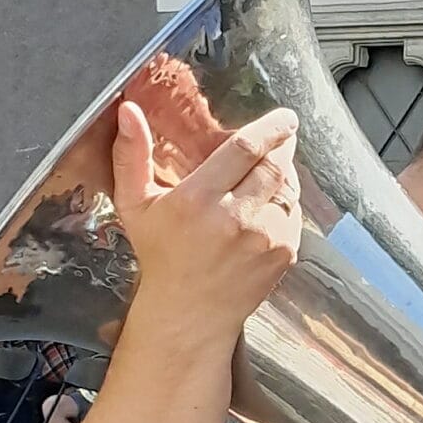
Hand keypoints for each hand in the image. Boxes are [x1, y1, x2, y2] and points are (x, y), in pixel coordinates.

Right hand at [110, 99, 300, 333]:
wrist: (190, 312)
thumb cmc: (161, 254)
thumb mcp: (135, 204)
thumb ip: (131, 155)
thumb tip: (129, 110)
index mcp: (198, 200)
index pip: (246, 150)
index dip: (270, 128)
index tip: (283, 117)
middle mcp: (236, 218)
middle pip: (274, 166)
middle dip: (284, 144)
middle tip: (284, 133)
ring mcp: (265, 239)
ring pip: (288, 189)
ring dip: (285, 173)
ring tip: (271, 169)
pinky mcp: (283, 254)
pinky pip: (293, 215)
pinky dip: (285, 203)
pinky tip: (266, 205)